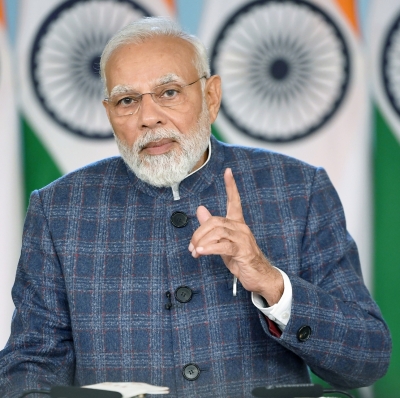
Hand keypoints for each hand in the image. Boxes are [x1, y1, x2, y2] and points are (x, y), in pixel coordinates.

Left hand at [189, 168, 283, 304]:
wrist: (259, 276)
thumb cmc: (241, 258)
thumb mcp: (223, 241)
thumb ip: (212, 226)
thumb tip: (200, 209)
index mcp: (237, 223)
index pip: (234, 201)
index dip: (231, 186)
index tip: (228, 171)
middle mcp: (241, 227)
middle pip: (215, 221)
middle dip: (199, 233)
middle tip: (191, 246)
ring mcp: (243, 239)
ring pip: (217, 232)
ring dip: (201, 242)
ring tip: (195, 252)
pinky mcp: (243, 251)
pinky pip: (222, 246)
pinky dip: (209, 248)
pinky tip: (201, 252)